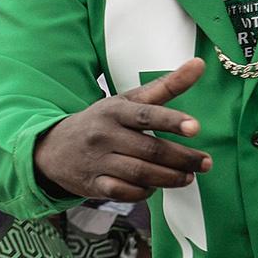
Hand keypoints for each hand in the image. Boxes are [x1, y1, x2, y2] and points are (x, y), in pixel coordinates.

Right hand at [33, 60, 212, 203]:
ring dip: (169, 178)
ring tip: (188, 177)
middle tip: (204, 162)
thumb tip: (199, 64)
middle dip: (182, 158)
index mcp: (114, 111)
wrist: (52, 149)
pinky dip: (144, 192)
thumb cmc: (101, 122)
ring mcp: (97, 161)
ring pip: (140, 173)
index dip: (171, 121)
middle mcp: (104, 136)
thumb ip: (165, 86)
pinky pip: (124, 193)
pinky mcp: (93, 184)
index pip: (146, 115)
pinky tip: (156, 187)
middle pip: (149, 150)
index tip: (195, 128)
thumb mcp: (127, 101)